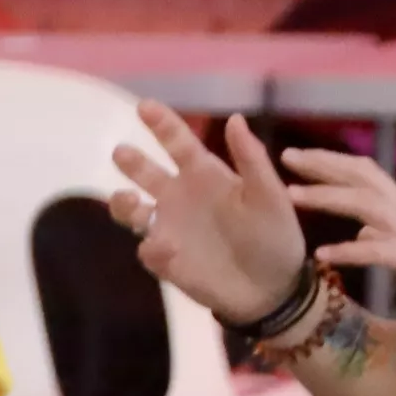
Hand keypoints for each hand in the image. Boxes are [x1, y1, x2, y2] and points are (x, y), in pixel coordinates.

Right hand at [107, 104, 311, 328]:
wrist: (273, 289)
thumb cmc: (274, 237)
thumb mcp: (270, 195)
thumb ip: (250, 159)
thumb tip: (234, 118)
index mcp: (206, 176)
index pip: (178, 144)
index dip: (161, 125)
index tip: (144, 106)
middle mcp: (180, 197)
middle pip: (146, 173)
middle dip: (132, 162)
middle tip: (121, 152)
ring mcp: (169, 228)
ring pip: (131, 210)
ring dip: (122, 203)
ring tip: (126, 200)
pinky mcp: (165, 260)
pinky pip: (148, 250)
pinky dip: (152, 248)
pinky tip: (165, 249)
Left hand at [286, 143, 395, 327]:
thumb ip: (388, 235)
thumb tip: (362, 231)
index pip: (366, 174)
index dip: (333, 163)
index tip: (301, 157)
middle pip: (361, 177)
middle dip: (323, 164)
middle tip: (288, 156)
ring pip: (363, 204)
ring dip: (325, 198)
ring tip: (291, 196)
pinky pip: (375, 251)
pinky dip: (347, 251)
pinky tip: (322, 255)